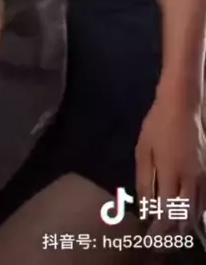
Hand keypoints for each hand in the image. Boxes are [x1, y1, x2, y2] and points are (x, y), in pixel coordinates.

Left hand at [135, 95, 205, 229]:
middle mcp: (190, 179)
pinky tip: (188, 214)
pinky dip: (197, 212)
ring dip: (186, 224)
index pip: (167, 212)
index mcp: (171, 173)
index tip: (150, 235)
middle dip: (174, 232)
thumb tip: (145, 207)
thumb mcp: (143, 150)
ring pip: (199, 211)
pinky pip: (205, 200)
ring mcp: (203, 176)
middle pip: (186, 217)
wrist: (181, 105)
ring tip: (172, 229)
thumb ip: (144, 181)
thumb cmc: (157, 125)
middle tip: (161, 237)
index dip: (159, 228)